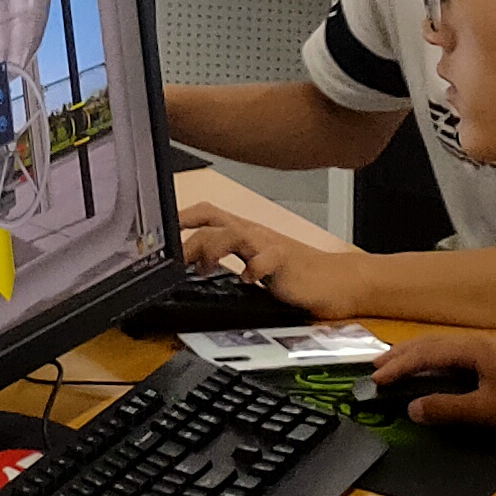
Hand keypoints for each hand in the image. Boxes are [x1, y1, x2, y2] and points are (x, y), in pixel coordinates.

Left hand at [175, 201, 367, 319]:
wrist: (338, 281)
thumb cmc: (296, 273)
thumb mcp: (255, 264)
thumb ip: (229, 260)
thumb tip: (192, 267)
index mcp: (243, 232)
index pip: (205, 214)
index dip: (180, 219)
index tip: (156, 234)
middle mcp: (253, 233)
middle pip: (212, 219)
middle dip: (186, 235)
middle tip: (168, 256)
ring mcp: (269, 245)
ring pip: (231, 233)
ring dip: (211, 249)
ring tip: (201, 268)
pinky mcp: (286, 261)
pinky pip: (266, 259)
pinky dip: (252, 269)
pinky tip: (246, 280)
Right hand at [365, 329, 495, 437]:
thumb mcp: (486, 410)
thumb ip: (447, 408)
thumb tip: (412, 407)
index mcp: (474, 348)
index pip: (426, 352)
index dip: (400, 365)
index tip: (376, 378)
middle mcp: (477, 342)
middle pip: (431, 344)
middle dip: (402, 356)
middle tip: (375, 368)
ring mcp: (487, 349)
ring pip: (441, 348)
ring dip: (416, 357)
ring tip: (394, 367)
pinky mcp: (494, 360)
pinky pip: (453, 355)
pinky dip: (433, 362)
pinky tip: (427, 371)